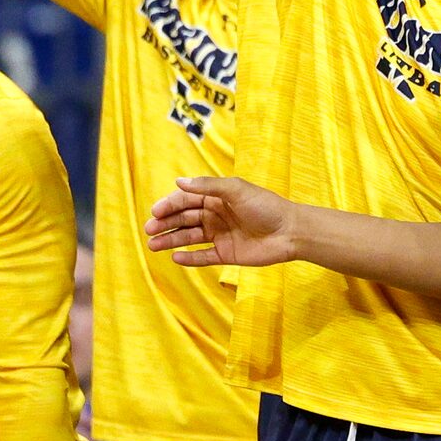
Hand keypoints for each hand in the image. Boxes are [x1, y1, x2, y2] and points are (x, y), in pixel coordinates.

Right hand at [145, 176, 300, 268]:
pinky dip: (189, 258)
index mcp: (217, 198)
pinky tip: (175, 257)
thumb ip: (208, 186)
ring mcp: (220, 235)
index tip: (156, 212)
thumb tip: (179, 182)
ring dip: (171, 240)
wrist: (290, 232)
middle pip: (184, 219)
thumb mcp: (237, 190)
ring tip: (152, 245)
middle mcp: (216, 216)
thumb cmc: (266, 206)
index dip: (170, 205)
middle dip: (165, 223)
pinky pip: (203, 257)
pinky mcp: (226, 254)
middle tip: (149, 230)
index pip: (187, 200)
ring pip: (189, 238)